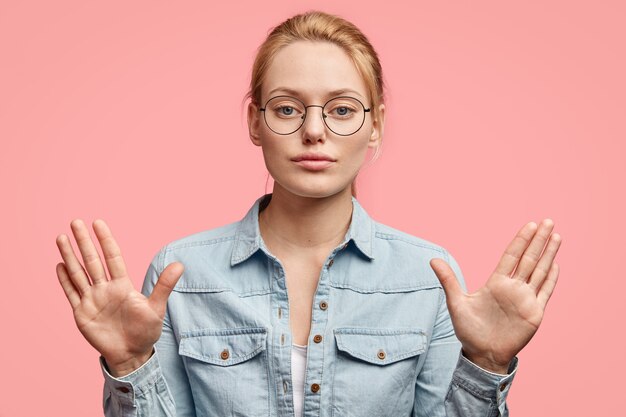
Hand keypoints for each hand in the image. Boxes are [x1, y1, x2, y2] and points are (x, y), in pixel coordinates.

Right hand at [55, 219, 183, 376]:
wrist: (132, 354)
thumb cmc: (146, 330)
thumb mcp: (157, 308)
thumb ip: (165, 286)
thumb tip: (180, 264)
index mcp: (123, 285)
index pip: (112, 257)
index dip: (105, 240)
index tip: (98, 223)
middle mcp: (105, 288)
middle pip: (92, 261)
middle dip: (84, 242)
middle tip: (76, 222)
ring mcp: (92, 300)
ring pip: (78, 273)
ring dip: (69, 256)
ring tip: (61, 238)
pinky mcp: (82, 313)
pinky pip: (71, 293)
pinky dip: (65, 280)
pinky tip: (59, 265)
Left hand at [430, 219, 560, 372]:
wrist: (482, 354)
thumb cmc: (468, 330)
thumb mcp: (456, 302)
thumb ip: (448, 280)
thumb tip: (432, 260)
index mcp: (496, 283)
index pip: (512, 256)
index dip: (521, 240)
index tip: (529, 225)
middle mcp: (513, 288)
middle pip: (529, 259)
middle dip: (539, 240)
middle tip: (548, 221)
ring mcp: (525, 299)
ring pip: (540, 271)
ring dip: (549, 254)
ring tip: (556, 236)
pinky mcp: (534, 313)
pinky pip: (545, 292)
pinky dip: (551, 278)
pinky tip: (556, 264)